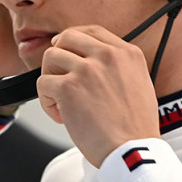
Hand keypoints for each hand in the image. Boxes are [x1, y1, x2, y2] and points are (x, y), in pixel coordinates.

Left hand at [37, 25, 160, 166]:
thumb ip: (117, 67)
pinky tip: (61, 116)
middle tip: (59, 78)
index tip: (66, 50)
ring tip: (61, 102)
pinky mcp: (68, 87)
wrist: (132, 150)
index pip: (91, 31)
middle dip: (58, 58)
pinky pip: (43, 83)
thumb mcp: (138, 84)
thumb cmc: (134, 128)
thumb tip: (89, 61)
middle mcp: (107, 56)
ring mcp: (87, 69)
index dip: (73, 39)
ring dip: (51, 80)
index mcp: (127, 53)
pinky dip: (47, 101)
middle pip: (66, 38)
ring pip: (50, 58)